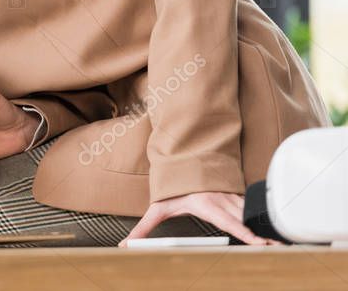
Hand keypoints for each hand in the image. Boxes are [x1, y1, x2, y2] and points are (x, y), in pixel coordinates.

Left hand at [119, 192, 281, 246]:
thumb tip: (126, 244)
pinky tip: (276, 229)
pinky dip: (264, 219)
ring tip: (282, 241)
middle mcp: (222, 201)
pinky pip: (253, 209)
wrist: (186, 163)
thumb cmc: (174, 189)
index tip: (257, 242)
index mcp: (206, 204)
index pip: (228, 221)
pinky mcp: (238, 197)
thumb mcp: (157, 208)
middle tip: (278, 246)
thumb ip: (143, 228)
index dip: (243, 232)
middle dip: (262, 233)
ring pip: (252, 214)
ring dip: (266, 227)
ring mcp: (232, 197)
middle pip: (245, 219)